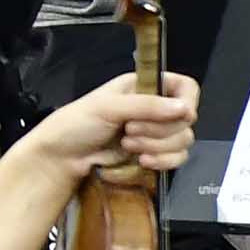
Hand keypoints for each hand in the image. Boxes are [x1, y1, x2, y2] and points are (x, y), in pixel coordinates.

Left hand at [25, 70, 197, 181]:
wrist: (62, 159)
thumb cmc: (76, 124)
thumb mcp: (108, 107)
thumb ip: (147, 105)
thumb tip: (184, 109)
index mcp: (145, 86)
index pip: (185, 88)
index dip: (187, 102)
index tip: (178, 114)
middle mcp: (154, 108)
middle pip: (186, 119)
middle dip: (159, 130)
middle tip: (129, 131)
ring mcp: (155, 134)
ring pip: (183, 141)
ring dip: (157, 147)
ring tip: (128, 146)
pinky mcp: (154, 156)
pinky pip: (176, 159)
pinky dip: (163, 162)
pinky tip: (142, 161)